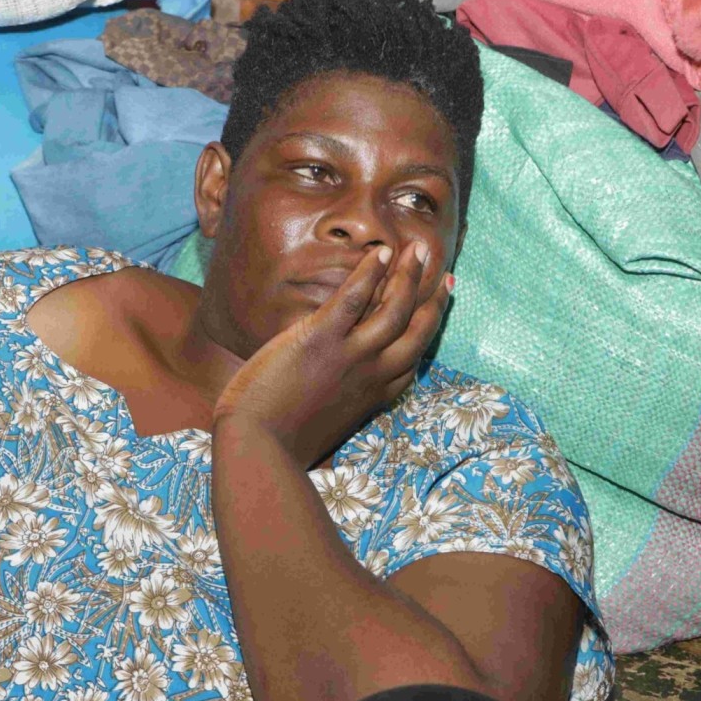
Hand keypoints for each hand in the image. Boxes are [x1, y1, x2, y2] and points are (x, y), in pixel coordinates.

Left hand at [212, 241, 453, 465]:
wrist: (258, 449)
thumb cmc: (279, 444)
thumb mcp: (323, 425)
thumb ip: (334, 403)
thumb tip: (323, 393)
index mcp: (373, 397)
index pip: (412, 359)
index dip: (429, 329)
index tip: (437, 307)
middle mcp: (371, 375)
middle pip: (416, 331)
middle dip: (432, 298)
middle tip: (442, 271)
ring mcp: (350, 356)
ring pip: (394, 310)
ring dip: (410, 277)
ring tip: (417, 251)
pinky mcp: (320, 339)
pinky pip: (353, 299)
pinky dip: (369, 274)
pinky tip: (379, 253)